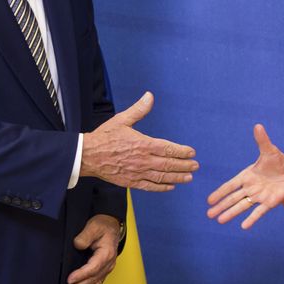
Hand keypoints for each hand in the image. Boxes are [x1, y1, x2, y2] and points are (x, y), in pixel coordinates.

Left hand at [64, 214, 121, 283]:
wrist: (111, 226)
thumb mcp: (94, 226)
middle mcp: (108, 264)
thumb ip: (85, 235)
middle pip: (93, 280)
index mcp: (106, 253)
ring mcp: (106, 269)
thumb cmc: (102, 226)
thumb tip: (77, 245)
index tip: (69, 279)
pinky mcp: (102, 272)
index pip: (93, 268)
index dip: (81, 275)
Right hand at [81, 92, 197, 191]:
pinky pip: (150, 186)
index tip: (191, 152)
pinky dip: (161, 187)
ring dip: (177, 177)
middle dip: (184, 165)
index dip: (181, 152)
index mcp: (143, 144)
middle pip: (168, 164)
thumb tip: (149, 96)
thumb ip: (139, 110)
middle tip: (195, 166)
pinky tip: (170, 186)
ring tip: (189, 177)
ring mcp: (137, 173)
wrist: (87, 156)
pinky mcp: (131, 182)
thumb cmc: (104, 137)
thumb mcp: (122, 120)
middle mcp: (143, 160)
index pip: (168, 148)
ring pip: (162, 177)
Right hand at [206, 124, 283, 229]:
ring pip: (242, 206)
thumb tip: (258, 126)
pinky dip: (251, 219)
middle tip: (209, 214)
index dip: (220, 192)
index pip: (230, 185)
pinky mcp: (269, 203)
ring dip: (231, 213)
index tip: (209, 200)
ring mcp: (258, 197)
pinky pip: (259, 212)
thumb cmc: (278, 161)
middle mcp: (250, 188)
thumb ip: (262, 141)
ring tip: (219, 220)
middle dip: (221, 206)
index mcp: (247, 176)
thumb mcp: (269, 151)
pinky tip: (243, 226)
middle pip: (233, 199)